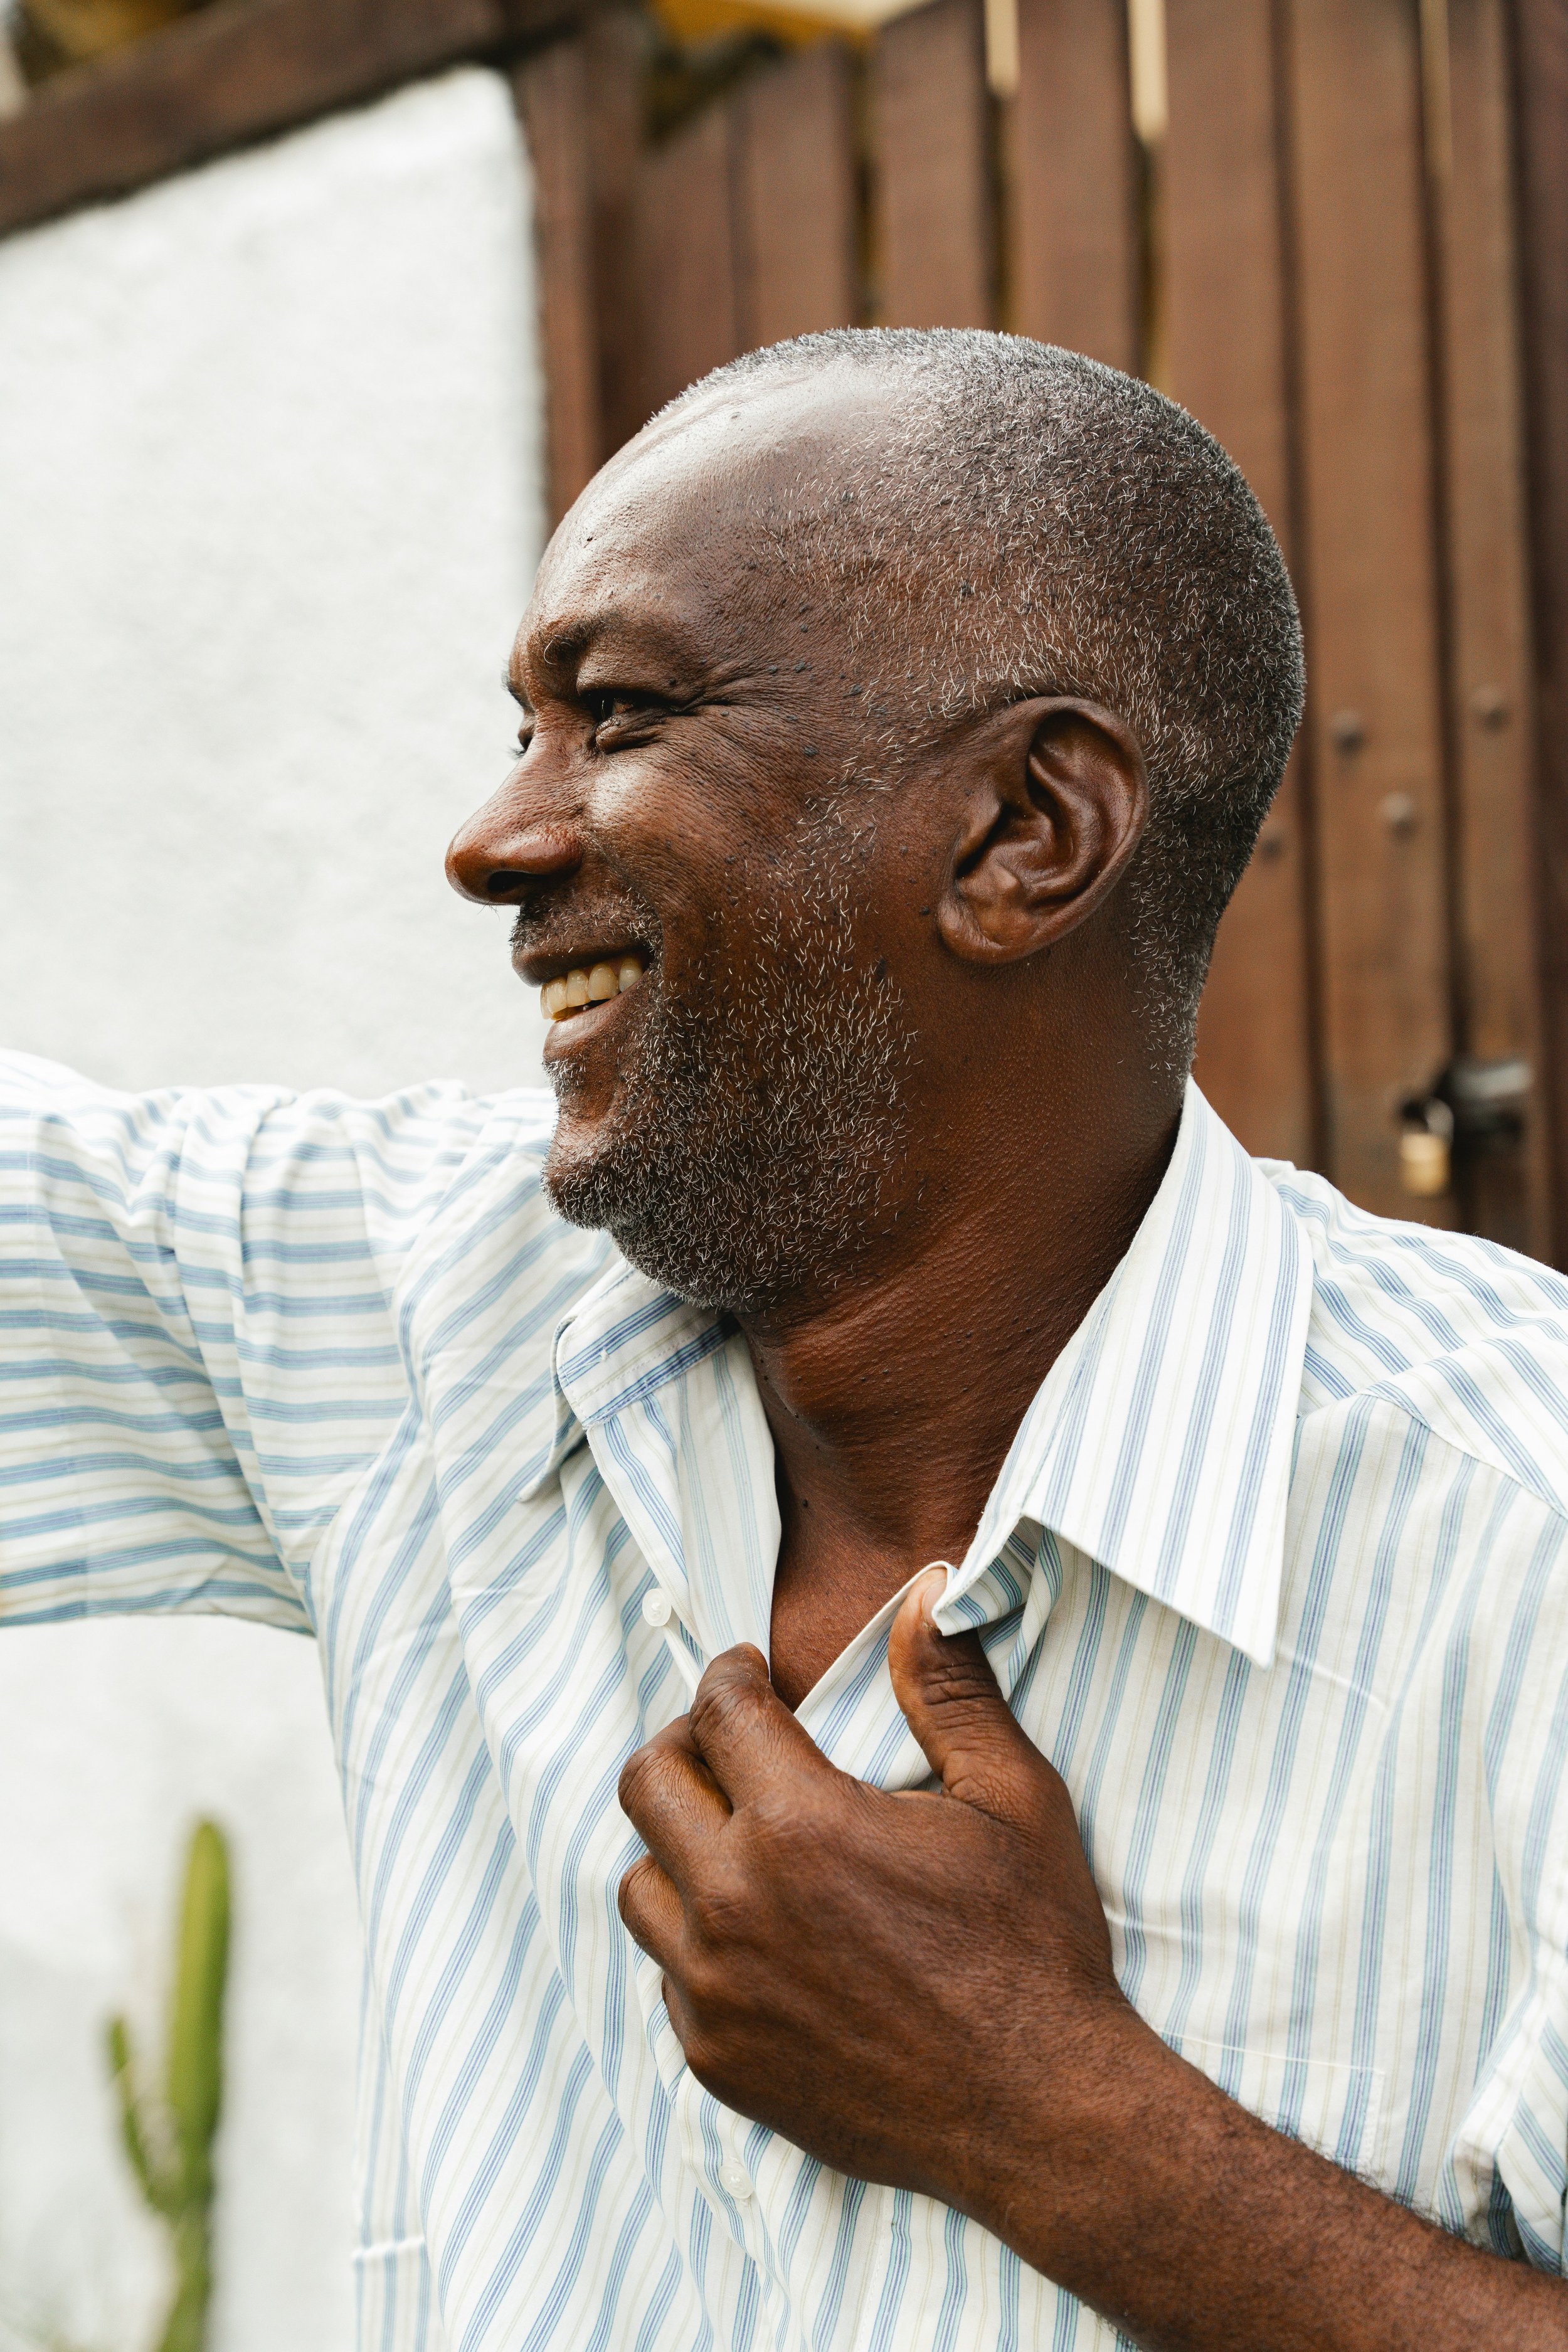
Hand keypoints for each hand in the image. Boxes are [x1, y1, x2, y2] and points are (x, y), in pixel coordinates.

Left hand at [616, 1568, 1136, 2226]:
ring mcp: (717, 1993)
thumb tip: (921, 1593)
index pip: (717, 1710)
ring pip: (640, 1883)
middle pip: (647, 1783)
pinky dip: (698, 1943)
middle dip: (685, 1744)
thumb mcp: (1013, 1798)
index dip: (730, 1675)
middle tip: (731, 1746)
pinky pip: (668, 1975)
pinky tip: (762, 1936)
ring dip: (678, 1848)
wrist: (1042, 2115)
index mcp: (802, 1825)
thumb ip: (951, 1689)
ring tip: (738, 1842)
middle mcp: (737, 1905)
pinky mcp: (718, 2061)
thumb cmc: (1034, 1949)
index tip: (750, 1676)